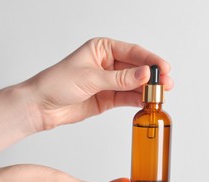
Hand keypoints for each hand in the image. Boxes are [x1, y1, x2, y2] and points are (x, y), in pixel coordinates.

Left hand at [22, 37, 172, 129]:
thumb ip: (120, 79)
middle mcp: (107, 64)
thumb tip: (145, 74)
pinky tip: (147, 103)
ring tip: (160, 96)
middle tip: (166, 85)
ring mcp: (108, 82)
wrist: (41, 106)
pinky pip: (126, 98)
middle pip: (136, 69)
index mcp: (102, 49)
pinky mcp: (107, 98)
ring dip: (147, 90)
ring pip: (133, 84)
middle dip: (152, 77)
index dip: (150, 60)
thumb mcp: (91, 78)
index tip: (164, 68)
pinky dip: (137, 100)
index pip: (132, 52)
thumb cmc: (57, 83)